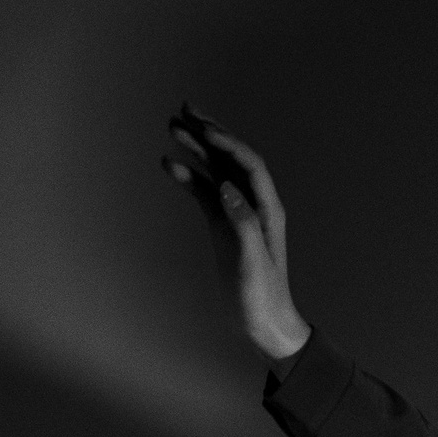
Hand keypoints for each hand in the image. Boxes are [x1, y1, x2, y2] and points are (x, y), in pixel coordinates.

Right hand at [161, 106, 309, 365]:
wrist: (263, 326)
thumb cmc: (263, 300)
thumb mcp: (253, 264)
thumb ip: (242, 224)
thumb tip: (226, 187)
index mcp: (268, 211)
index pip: (250, 165)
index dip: (228, 143)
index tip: (203, 128)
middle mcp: (253, 206)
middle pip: (231, 159)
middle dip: (210, 133)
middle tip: (184, 109)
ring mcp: (236, 214)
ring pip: (215, 172)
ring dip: (196, 148)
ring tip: (172, 126)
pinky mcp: (222, 227)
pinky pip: (204, 193)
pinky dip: (188, 177)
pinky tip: (169, 165)